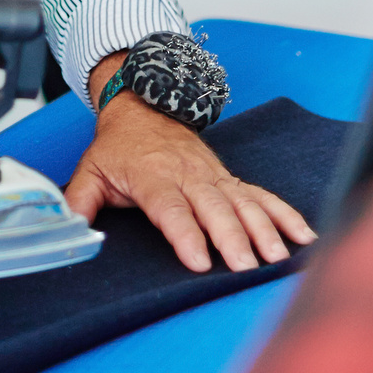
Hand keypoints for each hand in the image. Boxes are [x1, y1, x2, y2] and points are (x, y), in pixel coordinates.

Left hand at [63, 52, 316, 272]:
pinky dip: (284, 214)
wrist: (144, 106)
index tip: (200, 261)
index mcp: (152, 175)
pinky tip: (304, 235)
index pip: (171, 208)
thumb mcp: (90, 170)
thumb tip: (68, 230)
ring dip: (263, 229)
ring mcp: (213, 176)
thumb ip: (79, 202)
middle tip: (245, 267)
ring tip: (278, 257)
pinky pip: (261, 195)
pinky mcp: (229, 178)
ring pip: (242, 202)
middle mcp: (188, 175)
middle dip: (231, 237)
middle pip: (213, 207)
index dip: (185, 234)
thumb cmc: (118, 146)